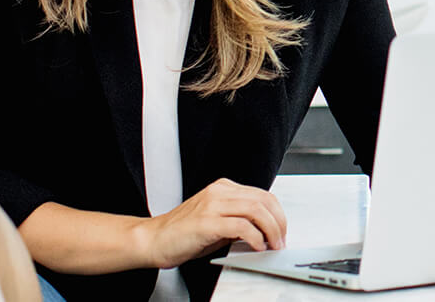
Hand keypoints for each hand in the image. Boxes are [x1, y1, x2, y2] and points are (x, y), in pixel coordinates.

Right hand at [139, 178, 287, 267]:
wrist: (152, 240)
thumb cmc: (182, 234)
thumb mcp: (217, 222)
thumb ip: (239, 221)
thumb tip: (264, 230)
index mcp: (223, 188)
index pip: (262, 195)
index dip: (278, 214)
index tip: (281, 231)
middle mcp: (219, 192)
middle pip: (263, 200)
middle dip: (279, 222)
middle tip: (281, 241)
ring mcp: (212, 205)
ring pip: (256, 210)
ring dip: (271, 230)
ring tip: (272, 245)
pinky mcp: (206, 222)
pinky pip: (241, 226)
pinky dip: (255, 237)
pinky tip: (257, 247)